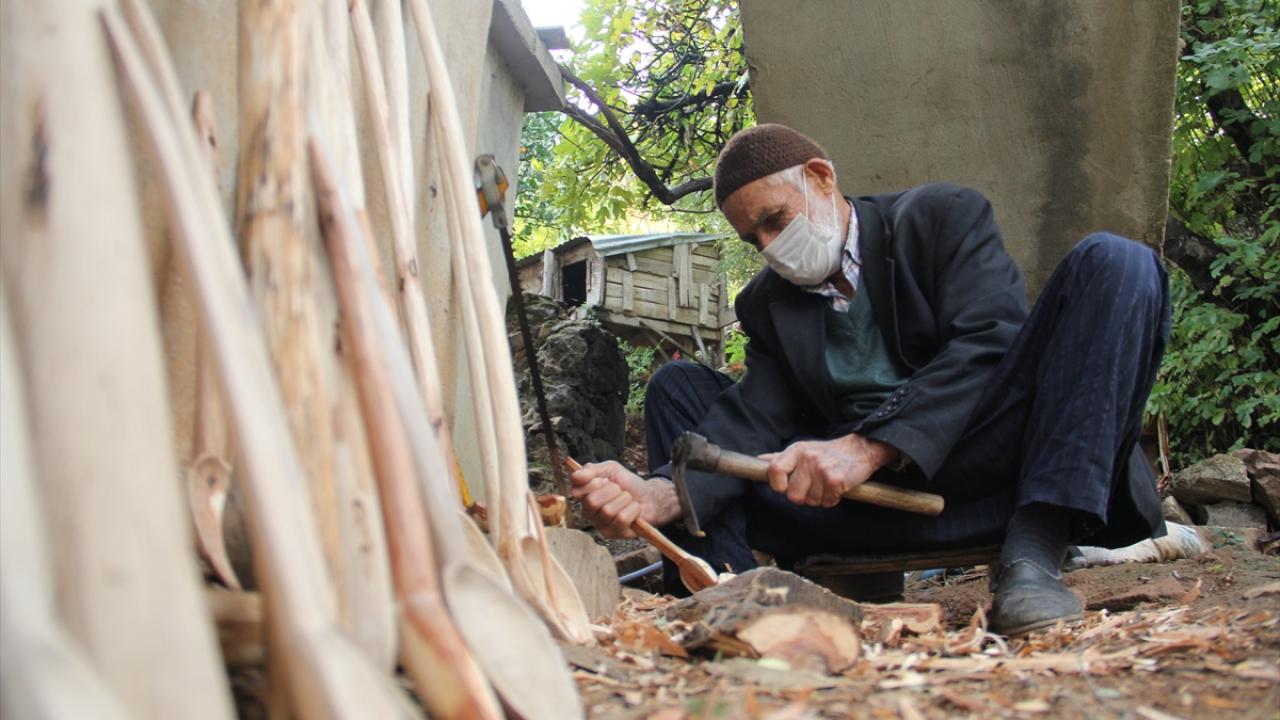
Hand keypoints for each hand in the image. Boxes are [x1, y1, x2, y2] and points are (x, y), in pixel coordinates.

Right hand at [569, 460, 680, 537]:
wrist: (649, 497)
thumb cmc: (627, 484)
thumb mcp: (610, 469)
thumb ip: (591, 469)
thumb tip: (575, 475)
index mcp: (584, 496)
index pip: (577, 491)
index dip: (594, 483)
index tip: (605, 480)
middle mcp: (588, 512)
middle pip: (592, 502)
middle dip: (612, 491)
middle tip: (619, 490)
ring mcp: (599, 525)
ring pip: (608, 511)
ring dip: (624, 500)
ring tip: (628, 500)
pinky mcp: (613, 534)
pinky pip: (621, 519)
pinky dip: (632, 510)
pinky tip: (633, 510)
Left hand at [764, 434, 897, 507]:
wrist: (861, 449)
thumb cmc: (828, 453)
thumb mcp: (803, 449)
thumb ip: (780, 457)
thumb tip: (758, 460)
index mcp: (796, 451)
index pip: (774, 471)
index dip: (778, 485)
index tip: (787, 487)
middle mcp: (807, 458)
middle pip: (793, 495)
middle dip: (804, 496)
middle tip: (814, 486)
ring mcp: (821, 469)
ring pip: (811, 501)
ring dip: (820, 498)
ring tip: (827, 484)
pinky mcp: (836, 480)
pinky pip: (827, 502)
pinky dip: (833, 499)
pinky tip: (837, 488)